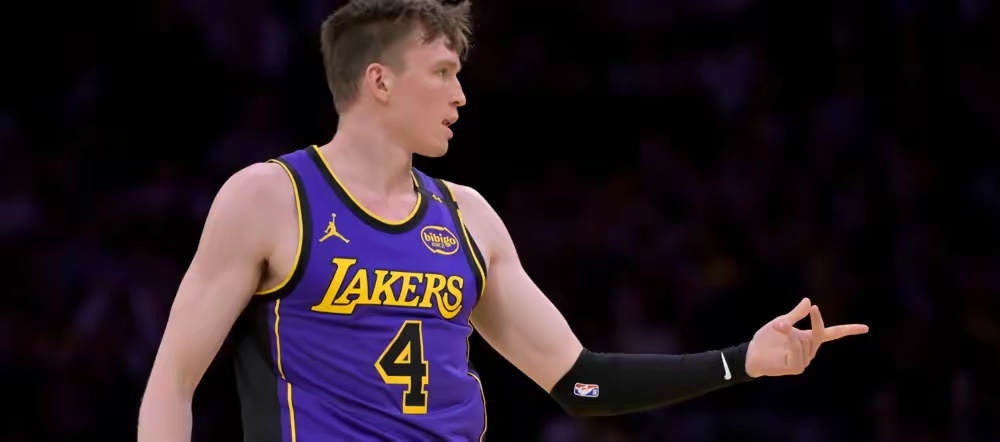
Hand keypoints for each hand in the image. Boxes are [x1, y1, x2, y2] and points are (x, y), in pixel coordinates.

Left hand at [744, 298, 868, 377]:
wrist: (751, 353)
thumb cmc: (766, 339)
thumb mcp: (782, 322)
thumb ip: (796, 314)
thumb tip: (809, 301)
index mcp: (809, 338)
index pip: (833, 334)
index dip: (849, 330)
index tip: (866, 328)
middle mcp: (810, 350)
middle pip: (820, 333)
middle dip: (814, 321)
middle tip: (807, 311)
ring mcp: (805, 360)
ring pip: (806, 340)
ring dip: (791, 331)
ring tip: (778, 329)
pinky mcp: (797, 367)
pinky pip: (799, 350)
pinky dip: (791, 340)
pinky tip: (782, 335)